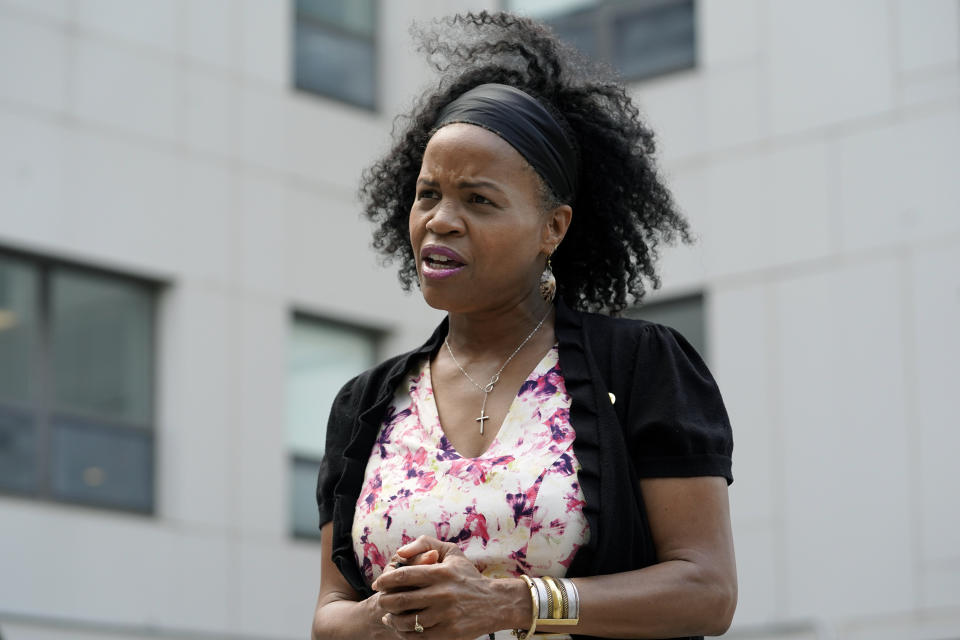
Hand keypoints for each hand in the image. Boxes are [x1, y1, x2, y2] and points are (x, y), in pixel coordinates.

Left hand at [372, 536, 525, 638]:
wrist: (495, 603)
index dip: (386, 580)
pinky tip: (402, 628)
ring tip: (389, 616)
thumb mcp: (451, 552)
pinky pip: (418, 637)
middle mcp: (443, 594)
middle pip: (401, 600)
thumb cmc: (467, 576)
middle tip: (381, 601)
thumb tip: (400, 552)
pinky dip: (406, 634)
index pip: (404, 575)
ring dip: (393, 620)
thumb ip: (424, 544)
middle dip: (385, 602)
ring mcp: (446, 616)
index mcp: (441, 572)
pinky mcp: (449, 634)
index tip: (378, 584)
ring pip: (407, 621)